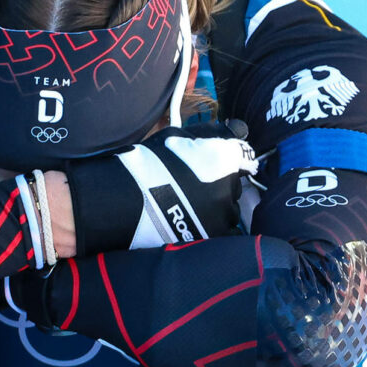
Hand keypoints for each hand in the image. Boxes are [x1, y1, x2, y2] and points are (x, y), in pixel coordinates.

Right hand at [63, 123, 260, 252]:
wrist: (124, 202)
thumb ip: (210, 135)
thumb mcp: (178, 135)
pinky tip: (190, 220)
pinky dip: (210, 225)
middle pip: (236, 184)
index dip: (230, 158)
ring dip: (217, 207)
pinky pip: (221, 230)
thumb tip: (234, 130)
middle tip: (193, 185)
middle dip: (220, 183)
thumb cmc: (147, 163)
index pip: (243, 156)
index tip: (219, 162)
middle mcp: (231, 187)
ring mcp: (223, 215)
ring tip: (189, 205)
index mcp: (224, 158)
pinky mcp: (213, 236)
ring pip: (230, 209)